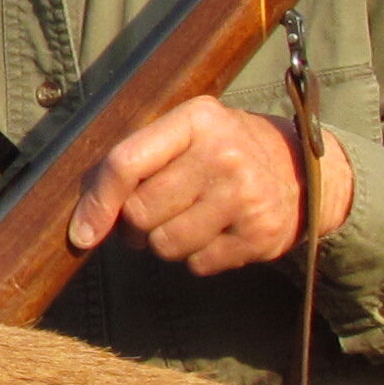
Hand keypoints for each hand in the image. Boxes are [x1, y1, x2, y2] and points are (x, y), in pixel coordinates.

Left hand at [66, 95, 354, 275]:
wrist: (301, 170)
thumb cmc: (222, 151)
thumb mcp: (184, 135)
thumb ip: (132, 163)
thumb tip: (83, 226)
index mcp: (197, 119)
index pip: (126, 164)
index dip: (97, 203)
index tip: (82, 234)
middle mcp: (224, 153)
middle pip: (140, 213)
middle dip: (137, 223)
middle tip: (159, 211)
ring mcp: (246, 195)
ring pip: (165, 245)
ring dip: (167, 242)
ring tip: (192, 217)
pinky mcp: (261, 234)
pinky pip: (197, 265)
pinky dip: (198, 256)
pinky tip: (218, 231)